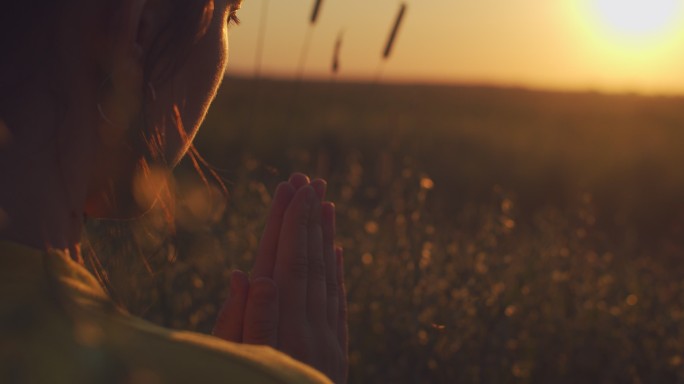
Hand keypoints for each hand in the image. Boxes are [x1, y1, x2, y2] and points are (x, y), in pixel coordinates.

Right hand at [213, 174, 347, 382]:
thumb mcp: (239, 364)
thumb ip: (243, 321)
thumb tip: (245, 270)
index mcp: (283, 325)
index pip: (286, 261)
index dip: (289, 222)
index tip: (293, 188)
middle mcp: (310, 325)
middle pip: (309, 260)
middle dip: (307, 218)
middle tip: (309, 179)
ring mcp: (328, 337)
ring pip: (327, 275)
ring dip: (325, 236)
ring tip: (325, 202)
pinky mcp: (337, 349)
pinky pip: (338, 300)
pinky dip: (336, 271)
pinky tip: (335, 250)